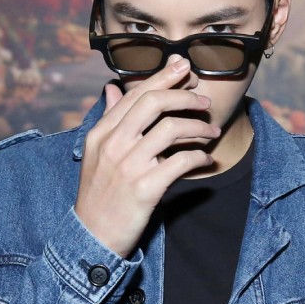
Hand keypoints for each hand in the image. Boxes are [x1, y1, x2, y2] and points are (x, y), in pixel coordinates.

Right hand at [74, 55, 220, 257]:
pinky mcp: (146, 188)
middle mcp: (114, 144)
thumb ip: (108, 119)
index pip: (134, 94)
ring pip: (172, 129)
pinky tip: (207, 160)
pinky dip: (200, 158)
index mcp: (101, 133)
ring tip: (212, 131)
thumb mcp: (96, 153)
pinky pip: (182, 162)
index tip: (183, 67)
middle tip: (204, 100)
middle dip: (184, 95)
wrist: (92, 236)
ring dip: (199, 127)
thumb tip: (111, 87)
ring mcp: (129, 165)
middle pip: (154, 102)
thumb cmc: (98, 194)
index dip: (162, 77)